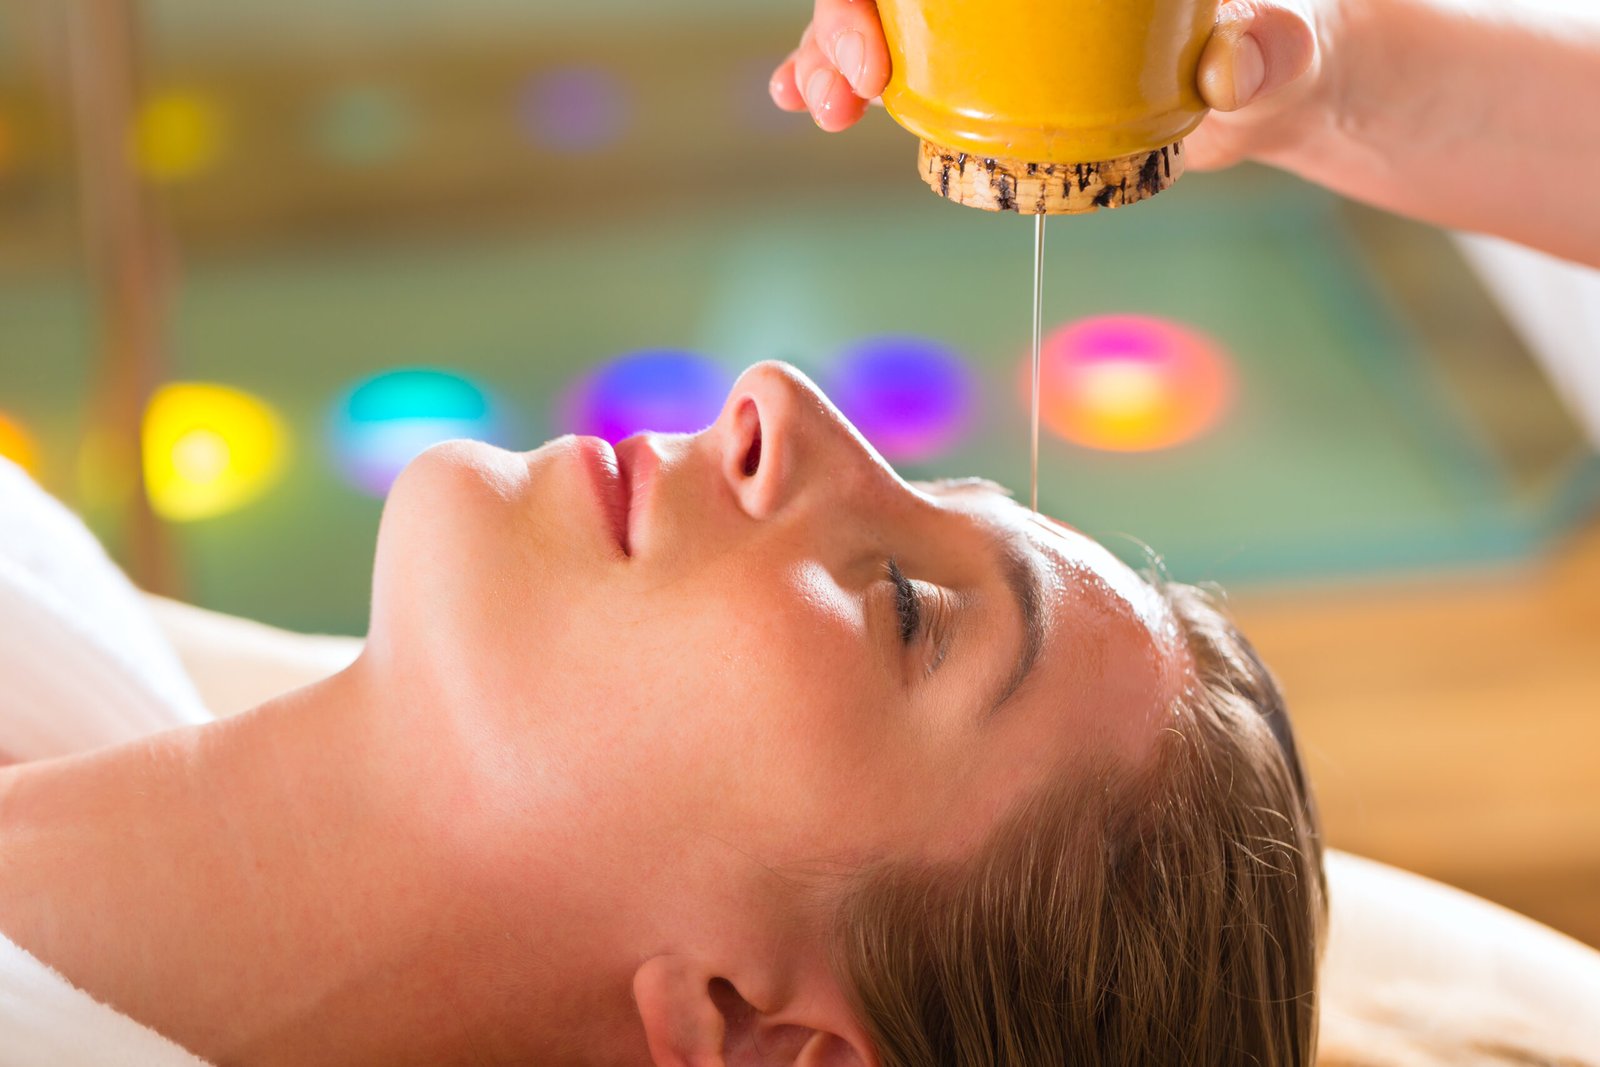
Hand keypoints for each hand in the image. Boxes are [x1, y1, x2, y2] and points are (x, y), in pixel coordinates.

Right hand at [769, 0, 1321, 169]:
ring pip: (882, 7)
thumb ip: (1268, 46)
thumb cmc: (1276, 41)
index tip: (880, 24)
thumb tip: (1229, 65)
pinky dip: (838, 73)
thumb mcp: (1282, 41)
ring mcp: (990, 7)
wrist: (1264, 86)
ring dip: (828, 50)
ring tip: (821, 105)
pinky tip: (804, 100)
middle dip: (843, 11)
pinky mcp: (980, 60)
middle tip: (843, 79)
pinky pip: (895, 57)